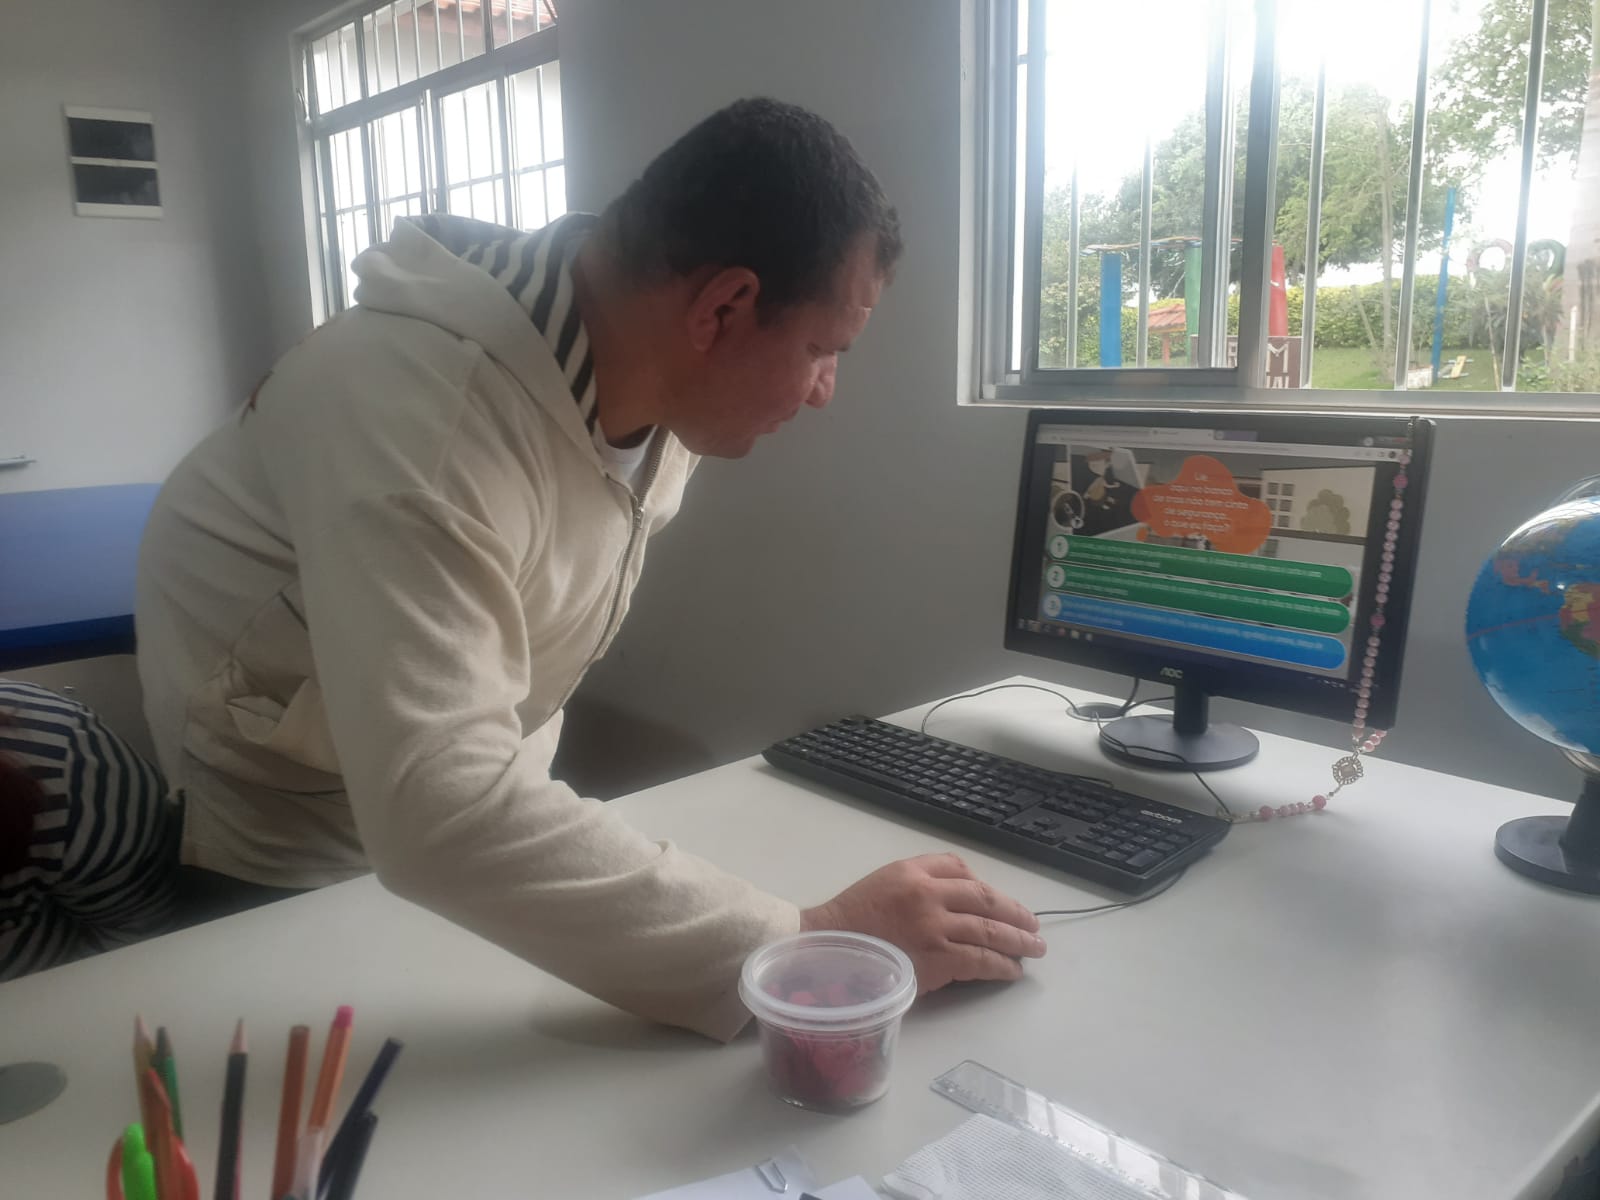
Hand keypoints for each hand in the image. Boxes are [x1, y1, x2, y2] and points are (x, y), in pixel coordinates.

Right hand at [799, 853, 1045, 991]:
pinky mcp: (937, 959)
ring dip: (1018, 941)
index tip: (998, 902)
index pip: (959, 868)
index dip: (985, 887)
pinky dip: (1001, 966)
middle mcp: (928, 894)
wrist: (827, 951)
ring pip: (989, 931)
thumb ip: (917, 882)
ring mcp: (934, 927)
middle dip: (1015, 913)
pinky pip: (980, 960)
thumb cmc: (850, 921)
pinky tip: (1012, 970)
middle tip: (1034, 926)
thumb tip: (957, 900)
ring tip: (1034, 949)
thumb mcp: (882, 883)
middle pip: (985, 899)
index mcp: (913, 871)